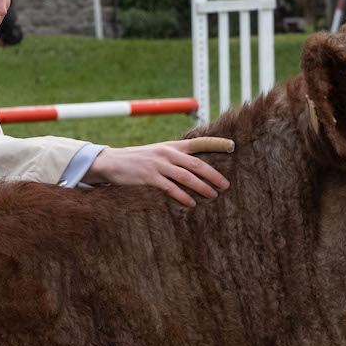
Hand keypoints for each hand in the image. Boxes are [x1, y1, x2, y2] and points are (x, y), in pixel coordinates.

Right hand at [84, 136, 233, 205]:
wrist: (112, 162)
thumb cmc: (139, 160)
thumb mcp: (159, 152)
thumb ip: (176, 156)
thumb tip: (196, 166)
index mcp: (172, 146)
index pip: (199, 143)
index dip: (216, 143)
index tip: (233, 146)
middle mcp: (168, 153)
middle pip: (197, 164)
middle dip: (213, 175)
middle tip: (226, 185)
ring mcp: (159, 164)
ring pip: (186, 177)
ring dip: (202, 187)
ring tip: (213, 195)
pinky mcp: (149, 177)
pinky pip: (170, 188)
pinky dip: (182, 196)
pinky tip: (191, 203)